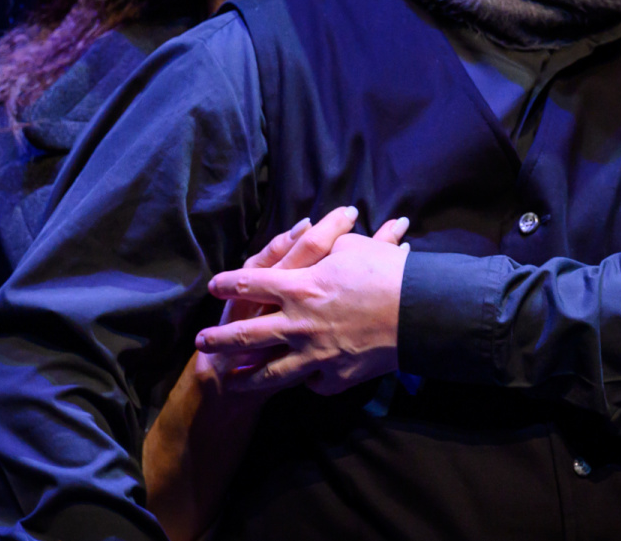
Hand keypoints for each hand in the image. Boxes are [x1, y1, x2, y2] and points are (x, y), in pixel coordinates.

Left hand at [198, 228, 409, 395]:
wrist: (419, 312)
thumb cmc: (385, 272)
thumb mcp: (352, 248)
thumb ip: (324, 246)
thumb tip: (314, 236)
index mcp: (300, 286)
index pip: (251, 282)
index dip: (229, 283)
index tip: (214, 286)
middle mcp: (299, 324)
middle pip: (247, 334)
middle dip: (219, 339)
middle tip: (201, 343)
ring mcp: (315, 355)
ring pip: (270, 372)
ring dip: (246, 376)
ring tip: (230, 378)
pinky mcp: (336, 377)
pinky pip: (313, 383)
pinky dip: (307, 381)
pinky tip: (300, 382)